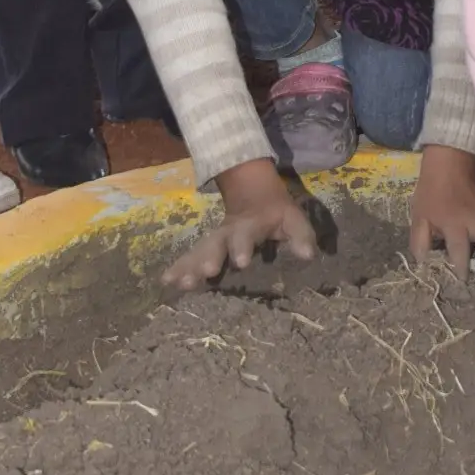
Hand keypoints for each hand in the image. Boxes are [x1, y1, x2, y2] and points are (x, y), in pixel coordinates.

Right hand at [162, 159, 318, 290]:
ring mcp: (214, 239)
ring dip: (189, 266)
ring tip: (180, 283)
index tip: (241, 262)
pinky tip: (166, 281)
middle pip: (216, 243)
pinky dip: (179, 268)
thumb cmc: (276, 210)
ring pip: (199, 251)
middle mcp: (227, 232)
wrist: (252, 191)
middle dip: (209, 257)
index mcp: (250, 225)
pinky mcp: (205, 248)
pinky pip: (189, 258)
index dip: (242, 247)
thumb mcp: (292, 218)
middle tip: (205, 271)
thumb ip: (301, 235)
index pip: (246, 235)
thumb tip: (308, 255)